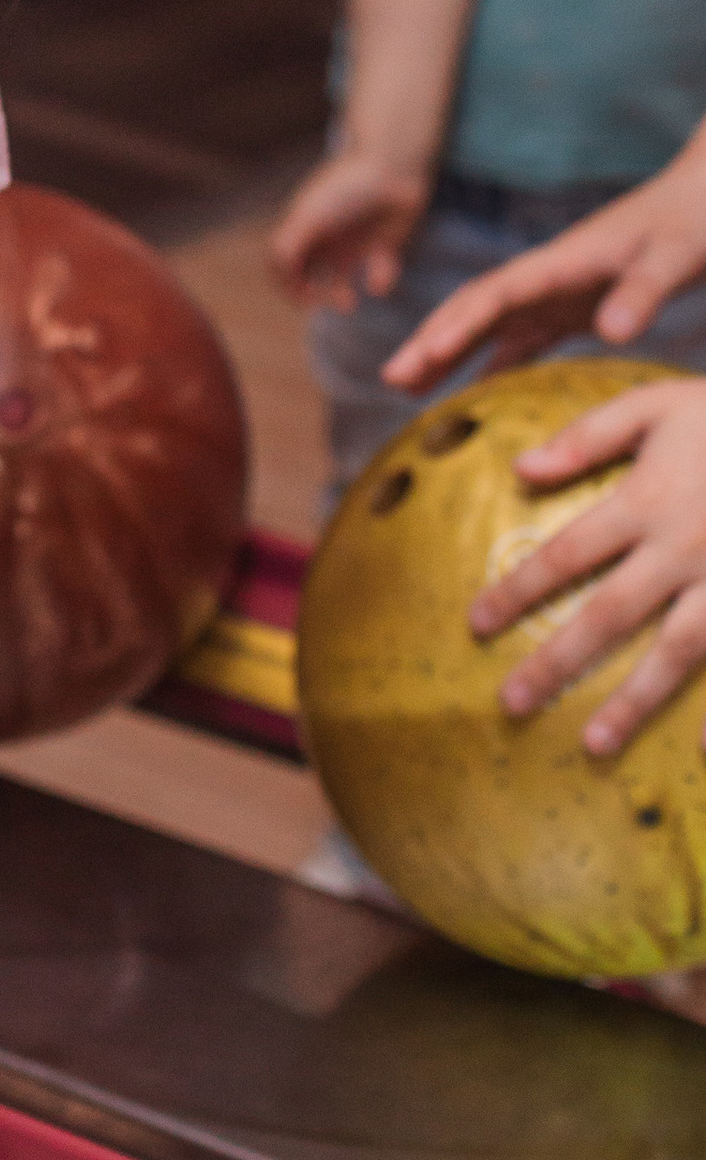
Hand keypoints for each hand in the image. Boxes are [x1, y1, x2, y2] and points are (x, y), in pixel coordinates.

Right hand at [271, 152, 429, 307]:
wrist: (392, 167)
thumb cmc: (345, 188)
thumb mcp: (307, 216)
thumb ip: (286, 247)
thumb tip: (280, 277)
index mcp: (302, 227)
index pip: (283, 263)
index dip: (286, 283)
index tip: (302, 296)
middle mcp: (324, 236)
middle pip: (308, 275)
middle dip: (311, 294)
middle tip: (325, 301)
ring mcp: (353, 241)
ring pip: (339, 279)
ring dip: (339, 295)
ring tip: (349, 303)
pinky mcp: (381, 244)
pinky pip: (378, 273)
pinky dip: (379, 281)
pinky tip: (378, 280)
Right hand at [383, 150, 705, 392]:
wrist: (701, 197)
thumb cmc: (691, 222)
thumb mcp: (674, 256)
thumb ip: (643, 293)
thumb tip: (608, 334)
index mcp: (560, 261)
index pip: (497, 293)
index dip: (460, 322)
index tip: (428, 352)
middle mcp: (545, 277)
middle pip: (474, 308)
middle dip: (430, 340)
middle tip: (391, 379)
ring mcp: (555, 293)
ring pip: (488, 327)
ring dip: (448, 354)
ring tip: (407, 390)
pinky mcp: (572, 307)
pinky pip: (523, 342)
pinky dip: (496, 367)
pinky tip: (478, 398)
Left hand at [469, 375, 705, 753]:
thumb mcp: (658, 405)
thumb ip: (589, 435)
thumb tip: (518, 466)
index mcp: (648, 501)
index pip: (566, 553)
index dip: (518, 590)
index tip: (475, 625)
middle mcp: (684, 549)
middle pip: (610, 614)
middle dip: (557, 660)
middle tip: (511, 702)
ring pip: (677, 652)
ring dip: (633, 702)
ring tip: (592, 744)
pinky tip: (702, 753)